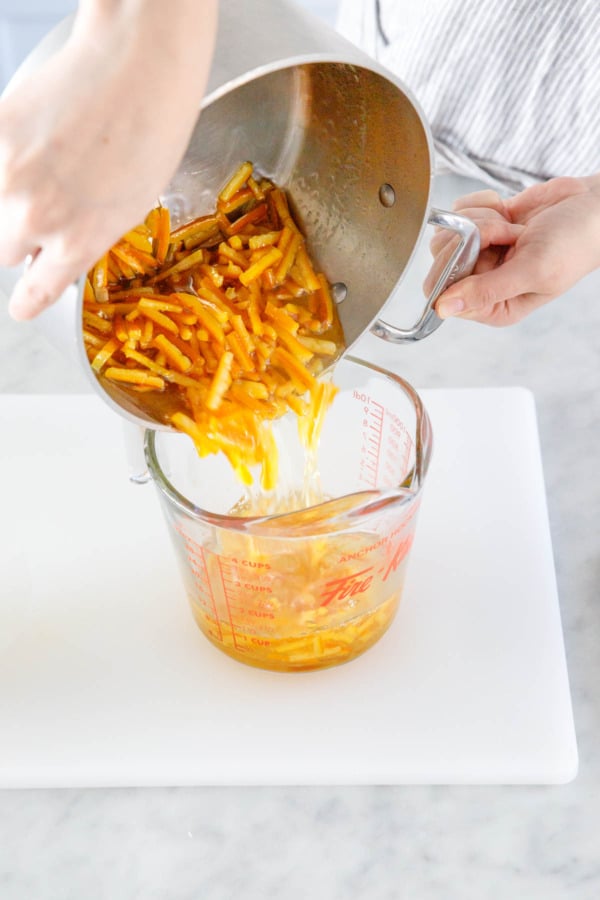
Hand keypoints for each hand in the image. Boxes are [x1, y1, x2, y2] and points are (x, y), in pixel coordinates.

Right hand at [0, 0, 216, 320]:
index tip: (24, 305)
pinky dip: (6, 160)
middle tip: (45, 210)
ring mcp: (9, 173)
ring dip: (9, 199)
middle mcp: (37, 216)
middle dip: (22, 238)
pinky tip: (34, 141)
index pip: (35, 293)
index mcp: (78, 242)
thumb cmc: (153, 133)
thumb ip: (86, 236)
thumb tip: (60, 252)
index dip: (29, 300)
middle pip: (5, 250)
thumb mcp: (131, 207)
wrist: (140, 64)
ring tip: (45, 169)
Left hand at [429, 176, 599, 325]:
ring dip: (480, 220)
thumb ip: (486, 290)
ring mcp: (480, 254)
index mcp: (493, 307)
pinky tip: (506, 210)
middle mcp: (482, 284)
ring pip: (448, 233)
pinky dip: (482, 204)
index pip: (444, 296)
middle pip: (441, 261)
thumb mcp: (532, 271)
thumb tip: (442, 309)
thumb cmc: (574, 244)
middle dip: (472, 238)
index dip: (455, 268)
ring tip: (512, 225)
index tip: (483, 250)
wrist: (591, 205)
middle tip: (506, 233)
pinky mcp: (481, 226)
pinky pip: (458, 213)